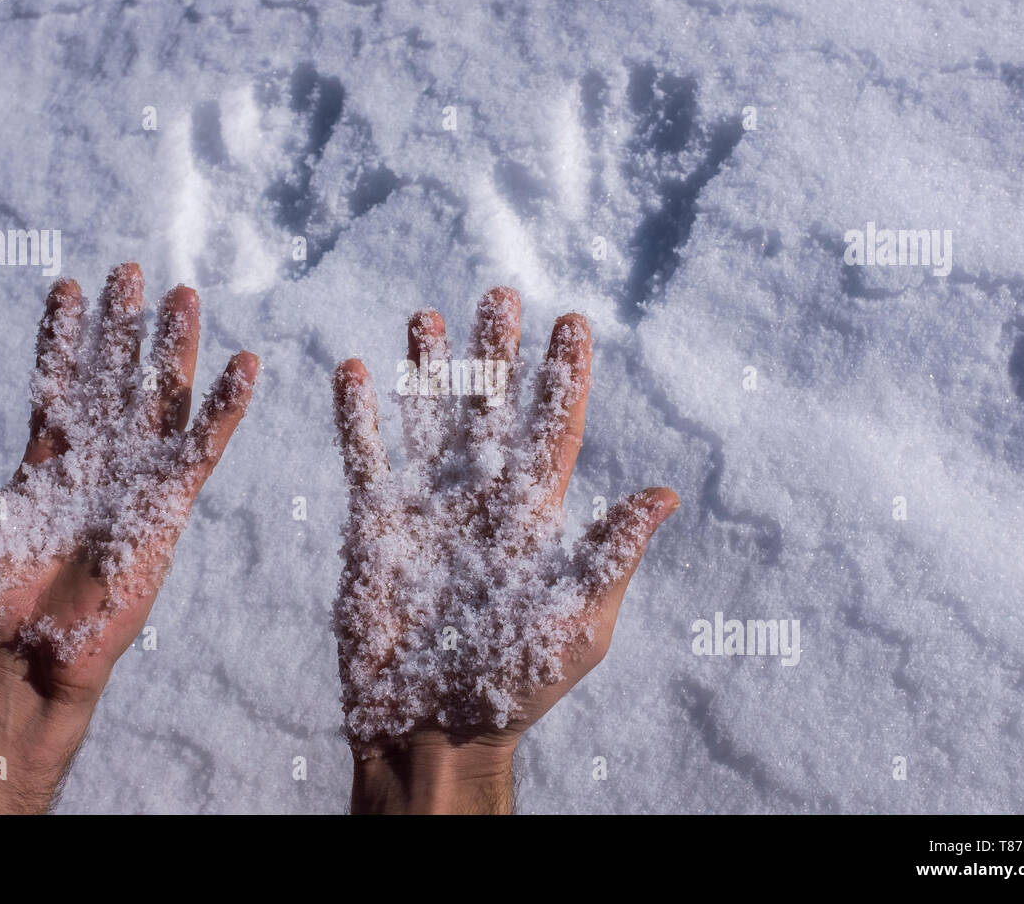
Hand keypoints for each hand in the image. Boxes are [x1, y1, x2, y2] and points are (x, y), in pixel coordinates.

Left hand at [0, 263, 257, 810]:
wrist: (20, 656)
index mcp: (47, 462)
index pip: (61, 382)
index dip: (66, 336)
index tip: (71, 286)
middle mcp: (96, 463)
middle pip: (116, 376)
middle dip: (125, 326)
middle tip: (134, 270)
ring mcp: (135, 480)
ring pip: (161, 399)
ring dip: (174, 350)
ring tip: (185, 296)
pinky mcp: (168, 505)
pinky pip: (202, 448)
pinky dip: (224, 407)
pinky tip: (243, 363)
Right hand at [333, 287, 677, 812]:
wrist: (430, 728)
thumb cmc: (512, 685)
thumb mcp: (577, 624)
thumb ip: (611, 556)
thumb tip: (665, 494)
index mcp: (532, 516)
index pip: (553, 429)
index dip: (563, 376)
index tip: (574, 322)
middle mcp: (480, 498)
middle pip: (490, 407)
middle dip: (496, 351)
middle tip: (502, 294)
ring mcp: (425, 508)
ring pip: (427, 418)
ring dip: (428, 368)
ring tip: (427, 315)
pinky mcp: (374, 527)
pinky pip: (365, 459)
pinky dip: (359, 417)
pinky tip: (358, 372)